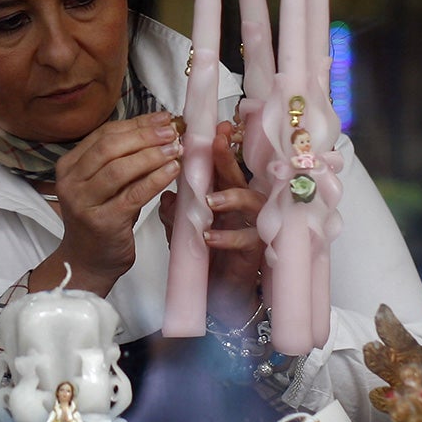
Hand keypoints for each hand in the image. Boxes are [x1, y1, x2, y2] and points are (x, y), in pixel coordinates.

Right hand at [45, 111, 181, 295]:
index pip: (104, 134)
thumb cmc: (103, 220)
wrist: (89, 262)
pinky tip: (172, 170)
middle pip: (110, 147)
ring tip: (176, 149)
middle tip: (173, 131)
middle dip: (145, 135)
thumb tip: (160, 130)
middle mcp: (71, 182)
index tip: (163, 118)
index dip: (137, 123)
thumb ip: (123, 160)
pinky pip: (134, 194)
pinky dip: (156, 180)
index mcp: (69, 166)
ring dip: (152, 155)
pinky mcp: (103, 222)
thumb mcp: (106, 186)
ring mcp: (84, 203)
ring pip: (120, 168)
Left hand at [161, 121, 264, 328]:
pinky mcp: (255, 249)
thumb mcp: (183, 231)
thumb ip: (175, 212)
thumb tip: (165, 195)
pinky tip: (209, 237)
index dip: (219, 148)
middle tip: (218, 144)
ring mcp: (253, 225)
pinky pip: (246, 238)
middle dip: (228, 159)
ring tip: (209, 201)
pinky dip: (226, 237)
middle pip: (239, 176)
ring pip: (251, 202)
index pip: (221, 168)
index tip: (214, 128)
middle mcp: (243, 206)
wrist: (218, 294)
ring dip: (230, 197)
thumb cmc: (205, 257)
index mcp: (225, 196)